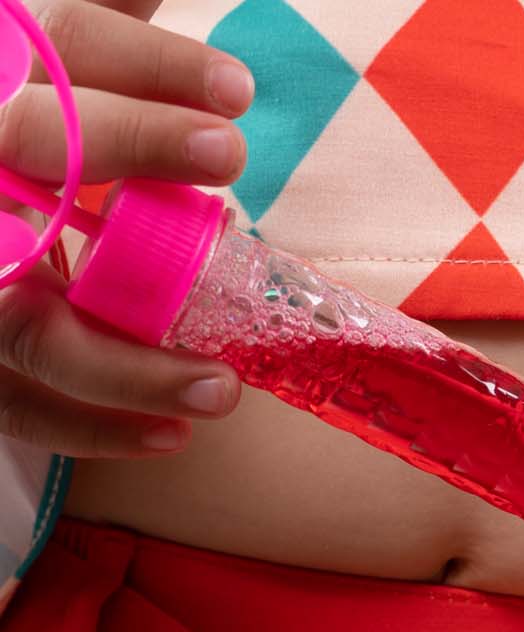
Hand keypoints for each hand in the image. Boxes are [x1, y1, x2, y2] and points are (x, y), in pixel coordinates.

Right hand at [0, 0, 252, 457]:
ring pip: (25, 320)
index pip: (58, 39)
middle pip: (26, 139)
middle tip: (228, 153)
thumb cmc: (36, 145)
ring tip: (223, 384)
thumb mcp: (56, 71)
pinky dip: (94, 428)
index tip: (238, 91)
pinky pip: (20, 406)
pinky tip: (173, 434)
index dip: (144, 65)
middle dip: (127, 140)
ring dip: (126, 360)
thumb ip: (109, 37)